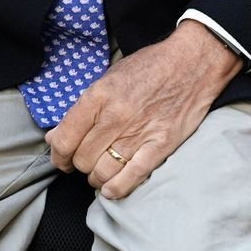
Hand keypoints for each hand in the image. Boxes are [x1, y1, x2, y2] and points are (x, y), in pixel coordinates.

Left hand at [45, 21, 243, 199]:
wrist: (193, 62)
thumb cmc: (150, 67)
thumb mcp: (109, 77)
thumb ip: (83, 107)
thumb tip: (57, 136)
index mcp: (99, 96)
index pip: (65, 139)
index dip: (58, 155)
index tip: (61, 158)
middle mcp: (116, 116)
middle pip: (82, 159)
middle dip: (79, 165)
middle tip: (85, 160)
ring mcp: (139, 132)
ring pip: (102, 172)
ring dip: (96, 178)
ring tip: (100, 172)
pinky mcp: (161, 145)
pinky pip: (131, 177)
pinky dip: (116, 188)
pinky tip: (111, 188)